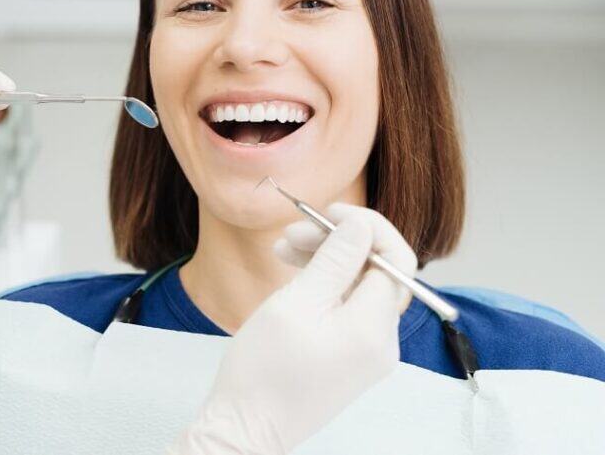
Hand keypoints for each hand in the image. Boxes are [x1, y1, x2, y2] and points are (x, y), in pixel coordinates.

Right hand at [169, 204, 417, 454]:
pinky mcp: (350, 359)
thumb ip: (334, 260)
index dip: (365, 227)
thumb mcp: (296, 302)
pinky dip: (325, 287)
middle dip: (339, 242)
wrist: (246, 428)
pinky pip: (349, 310)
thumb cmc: (264, 370)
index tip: (328, 212)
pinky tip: (295, 275)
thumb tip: (360, 225)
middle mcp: (382, 342)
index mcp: (374, 328)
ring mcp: (367, 353)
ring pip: (360, 288)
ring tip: (283, 250)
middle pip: (377, 271)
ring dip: (327, 262)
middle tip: (292, 231)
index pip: (394, 258)